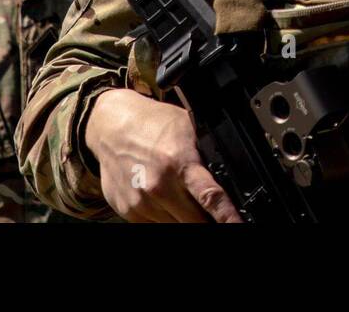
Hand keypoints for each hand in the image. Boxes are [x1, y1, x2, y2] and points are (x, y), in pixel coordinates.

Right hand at [85, 88, 242, 222]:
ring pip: (176, 226)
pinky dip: (164, 216)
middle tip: (210, 210)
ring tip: (180, 194)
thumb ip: (207, 153)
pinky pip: (155, 225)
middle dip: (207, 219)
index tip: (237, 225)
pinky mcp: (128, 211)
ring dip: (184, 217)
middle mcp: (159, 186)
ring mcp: (141, 202)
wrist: (110, 126)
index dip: (228, 217)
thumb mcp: (188, 126)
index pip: (210, 198)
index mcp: (179, 162)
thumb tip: (232, 176)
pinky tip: (162, 198)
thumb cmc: (151, 123)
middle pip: (195, 222)